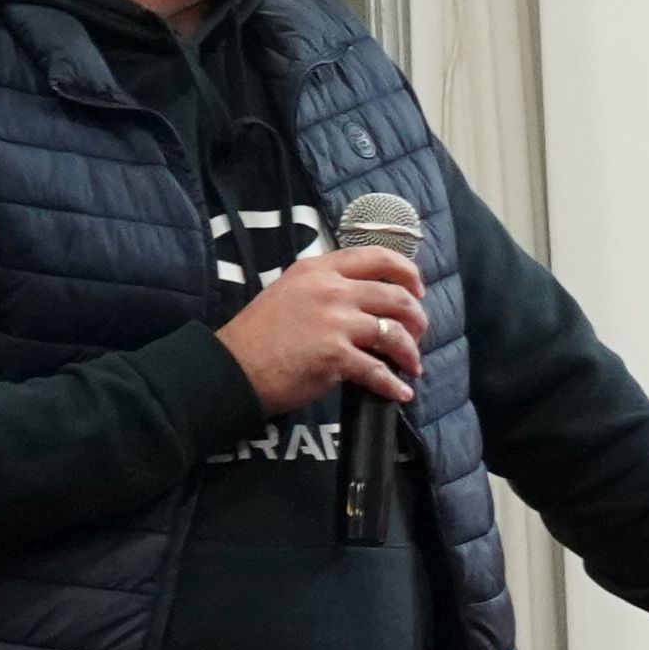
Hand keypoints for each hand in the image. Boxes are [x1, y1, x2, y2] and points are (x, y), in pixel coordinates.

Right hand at [219, 245, 423, 412]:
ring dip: (411, 353)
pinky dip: (394, 385)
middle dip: (417, 319)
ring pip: (395, 334)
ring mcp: (335, 322)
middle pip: (397, 298)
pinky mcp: (335, 355)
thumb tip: (365, 296)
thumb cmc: (258, 334)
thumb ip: (325, 287)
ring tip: (411, 365)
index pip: (377, 257)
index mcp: (318, 270)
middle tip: (418, 334)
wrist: (230, 368)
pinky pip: (379, 371)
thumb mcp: (289, 291)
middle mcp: (330, 290)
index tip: (418, 290)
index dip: (408, 273)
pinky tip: (400, 392)